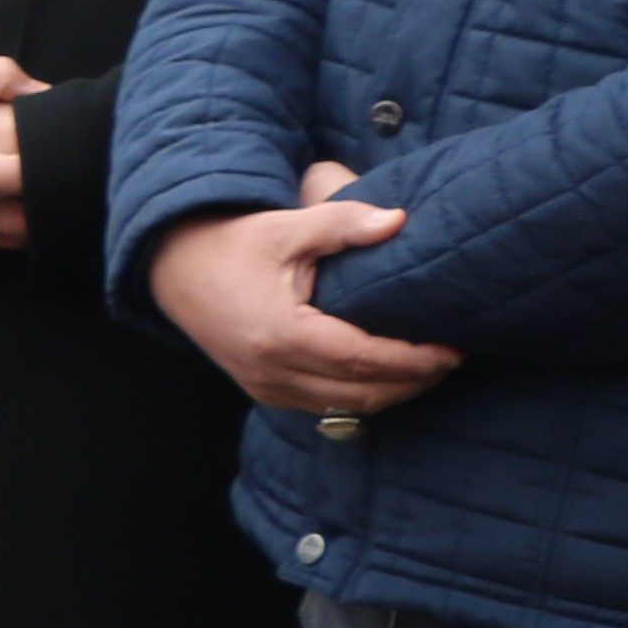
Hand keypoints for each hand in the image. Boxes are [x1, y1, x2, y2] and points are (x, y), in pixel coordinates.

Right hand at [0, 55, 42, 251]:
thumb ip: (3, 78)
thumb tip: (46, 92)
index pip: (36, 178)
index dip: (57, 159)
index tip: (61, 145)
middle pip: (38, 216)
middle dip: (52, 191)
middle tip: (55, 167)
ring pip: (22, 236)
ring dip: (33, 212)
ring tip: (35, 183)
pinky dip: (11, 223)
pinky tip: (10, 198)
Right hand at [153, 181, 463, 421]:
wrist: (174, 268)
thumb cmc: (234, 244)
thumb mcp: (286, 228)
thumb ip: (342, 223)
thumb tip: (398, 220)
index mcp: (281, 334)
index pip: (364, 360)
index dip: (415, 360)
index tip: (453, 350)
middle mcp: (272, 370)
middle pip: (363, 392)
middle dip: (414, 381)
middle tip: (450, 360)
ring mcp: (265, 386)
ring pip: (346, 406)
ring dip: (391, 392)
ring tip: (426, 369)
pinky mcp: (262, 390)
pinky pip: (324, 405)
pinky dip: (360, 395)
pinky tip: (384, 376)